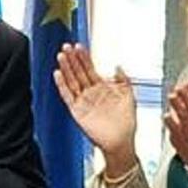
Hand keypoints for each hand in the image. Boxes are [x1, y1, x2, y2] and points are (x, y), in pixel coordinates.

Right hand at [54, 43, 137, 174]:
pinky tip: (58, 74)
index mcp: (102, 88)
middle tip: (66, 46)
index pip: (90, 68)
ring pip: (72, 81)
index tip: (79, 46)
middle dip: (72, 59)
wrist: (121, 141)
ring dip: (66, 69)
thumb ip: (124, 80)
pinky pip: (67, 96)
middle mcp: (90, 93)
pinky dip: (62, 85)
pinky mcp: (77, 111)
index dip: (84, 57)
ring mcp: (83, 102)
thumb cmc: (126, 122)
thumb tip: (117, 66)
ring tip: (61, 56)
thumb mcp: (129, 96)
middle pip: (78, 72)